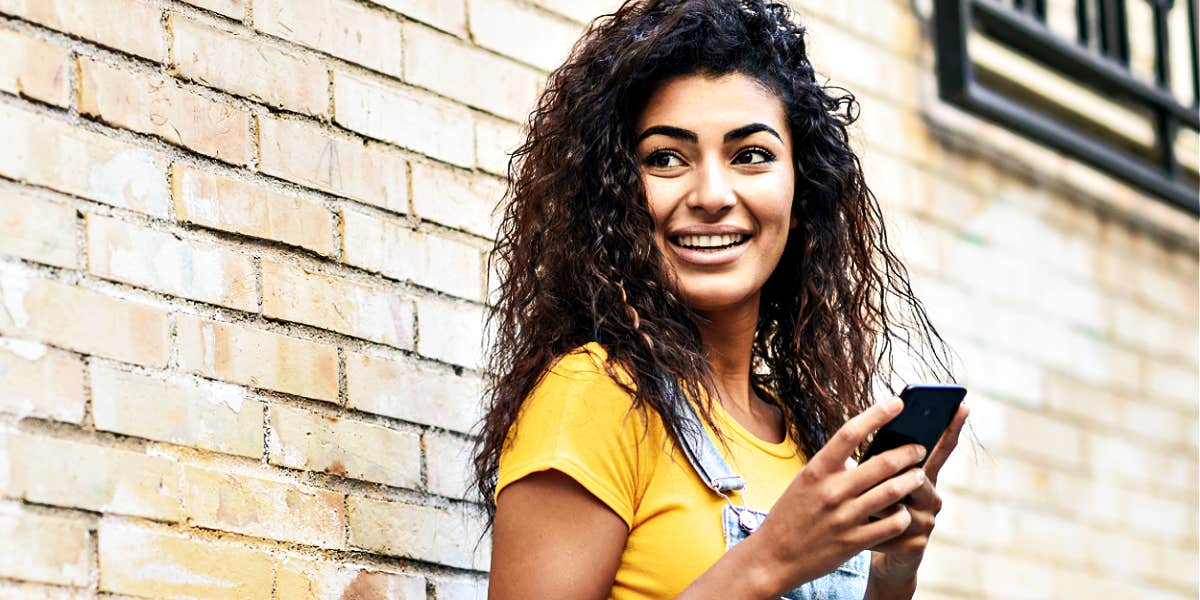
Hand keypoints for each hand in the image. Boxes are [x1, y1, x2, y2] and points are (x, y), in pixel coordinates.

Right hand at [743, 398, 930, 595]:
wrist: (772, 557)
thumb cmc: (790, 515)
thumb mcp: (804, 483)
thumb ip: (833, 469)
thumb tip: (864, 456)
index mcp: (816, 470)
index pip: (850, 432)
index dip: (877, 414)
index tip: (897, 403)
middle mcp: (831, 491)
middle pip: (882, 462)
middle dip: (909, 452)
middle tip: (919, 448)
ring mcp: (843, 518)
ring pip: (893, 492)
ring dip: (913, 480)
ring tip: (919, 475)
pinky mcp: (853, 542)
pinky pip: (892, 524)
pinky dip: (903, 515)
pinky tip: (905, 511)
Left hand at [867, 401, 970, 585]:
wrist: (874, 554)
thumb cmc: (870, 509)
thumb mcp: (873, 482)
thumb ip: (879, 461)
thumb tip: (876, 431)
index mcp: (921, 476)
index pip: (940, 449)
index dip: (951, 428)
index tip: (961, 404)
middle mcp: (931, 497)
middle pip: (917, 475)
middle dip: (894, 472)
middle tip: (877, 473)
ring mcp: (927, 522)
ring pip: (901, 501)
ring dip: (875, 501)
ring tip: (859, 504)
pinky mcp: (916, 546)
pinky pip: (891, 528)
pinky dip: (871, 526)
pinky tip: (861, 529)